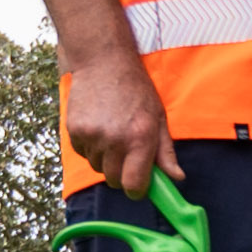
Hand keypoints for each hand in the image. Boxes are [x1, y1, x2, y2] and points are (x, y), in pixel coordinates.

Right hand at [58, 48, 174, 202]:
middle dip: (122, 174)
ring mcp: (92, 135)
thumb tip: (177, 178)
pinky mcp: (74, 130)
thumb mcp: (158, 119)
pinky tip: (98, 127)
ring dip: (105, 159)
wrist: (103, 62)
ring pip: (97, 167)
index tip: (138, 186)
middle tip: (127, 155)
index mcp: (140, 138)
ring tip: (112, 134)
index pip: (133, 185)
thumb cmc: (136, 90)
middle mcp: (114, 140)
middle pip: (114, 180)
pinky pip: (82, 154)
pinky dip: (90, 148)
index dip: (137, 190)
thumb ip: (166, 152)